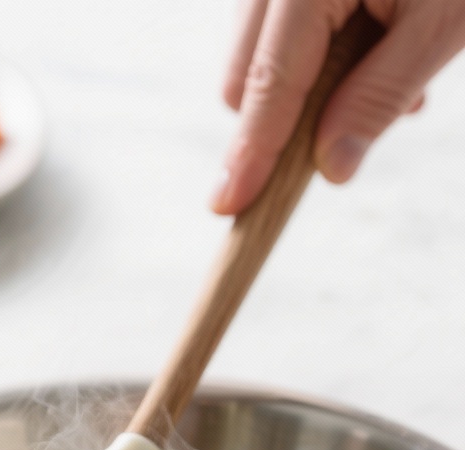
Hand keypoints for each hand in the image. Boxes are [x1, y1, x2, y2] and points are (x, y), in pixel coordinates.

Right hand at [213, 0, 464, 214]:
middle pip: (244, 76)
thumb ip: (378, 99)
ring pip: (258, 53)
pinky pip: (278, 24)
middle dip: (290, 120)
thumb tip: (330, 168)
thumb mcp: (438, 26)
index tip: (229, 206)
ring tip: (388, 59)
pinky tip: (374, 30)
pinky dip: (318, 47)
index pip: (267, 86)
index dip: (252, 152)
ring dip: (310, 86)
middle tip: (370, 119)